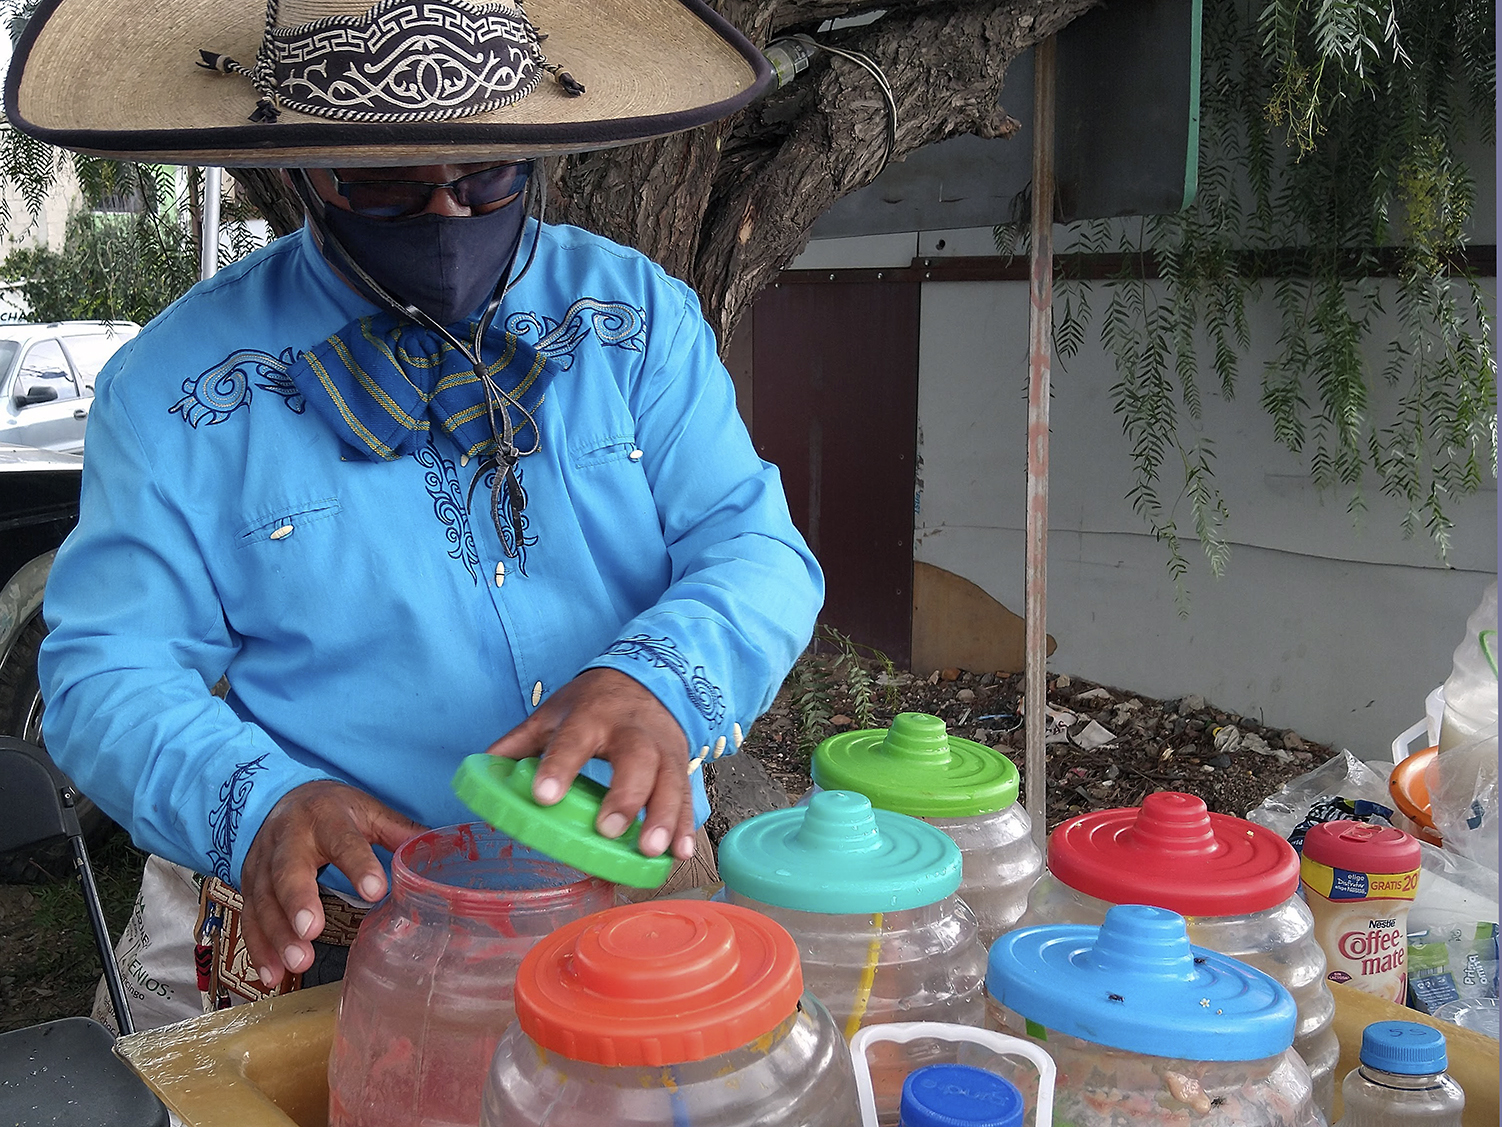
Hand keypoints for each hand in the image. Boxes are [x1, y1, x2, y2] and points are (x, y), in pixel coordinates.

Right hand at [240, 780, 424, 988]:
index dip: (358, 865)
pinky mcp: (248, 885)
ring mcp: (262, 863)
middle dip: (299, 901)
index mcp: (325, 816)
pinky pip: (250, 918)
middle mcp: (288, 838)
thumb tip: (441, 849)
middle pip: (289, 870)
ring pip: (265, 899)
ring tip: (298, 962)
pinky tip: (273, 975)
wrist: (280, 798)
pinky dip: (259, 948)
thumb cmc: (333, 810)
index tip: (376, 891)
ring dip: (278, 934)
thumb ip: (399, 832)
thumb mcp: (367, 810)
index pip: (343, 840)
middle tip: (314, 930)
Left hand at [485, 668, 694, 861]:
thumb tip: (481, 772)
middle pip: (635, 760)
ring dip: (663, 817)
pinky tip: (679, 853)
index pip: (573, 740)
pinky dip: (685, 825)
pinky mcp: (680, 765)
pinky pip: (686, 796)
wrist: (646, 678)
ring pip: (669, 781)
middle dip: (624, 797)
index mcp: (591, 716)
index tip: (544, 796)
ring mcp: (662, 748)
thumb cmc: (593, 704)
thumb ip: (519, 743)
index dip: (559, 767)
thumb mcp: (554, 712)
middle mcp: (632, 731)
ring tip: (652, 851)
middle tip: (608, 830)